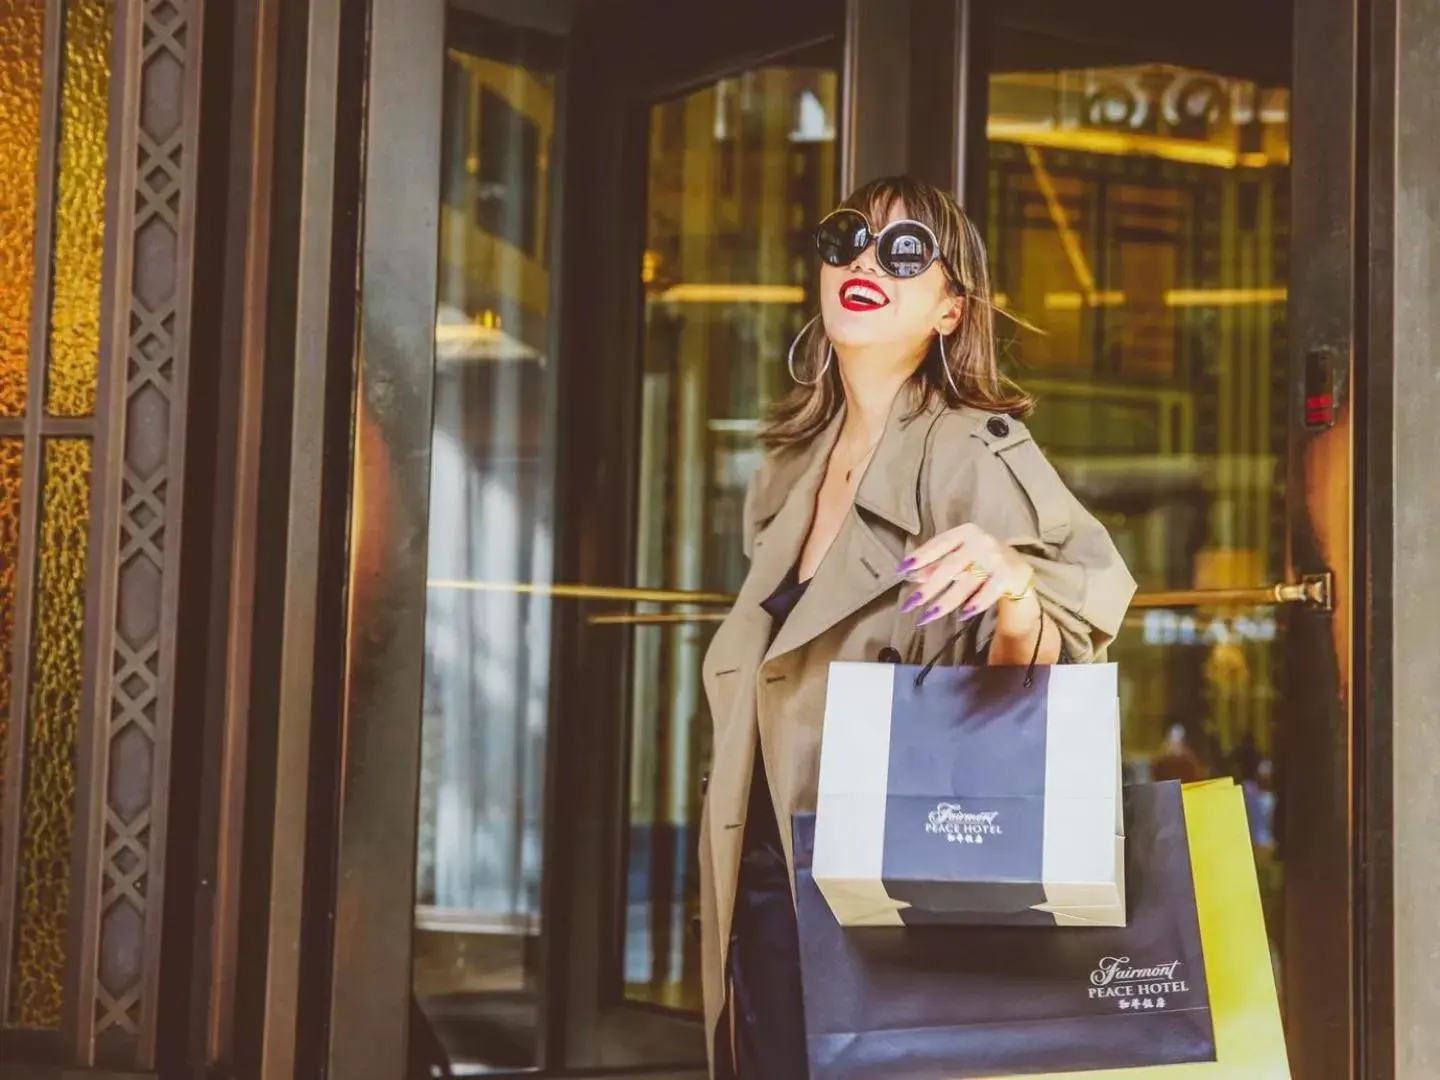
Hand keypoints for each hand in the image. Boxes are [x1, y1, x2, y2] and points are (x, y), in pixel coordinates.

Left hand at [896, 523, 1034, 626]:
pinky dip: (975, 604)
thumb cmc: (981, 560)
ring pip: (965, 583)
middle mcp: (980, 542)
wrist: (1019, 567)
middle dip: (928, 588)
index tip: (901, 570)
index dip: (919, 557)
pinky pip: (987, 593)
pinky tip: (962, 615)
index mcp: (965, 533)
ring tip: (927, 616)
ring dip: (945, 602)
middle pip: (949, 567)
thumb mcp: (959, 557)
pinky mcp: (1007, 576)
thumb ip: (937, 564)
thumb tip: (911, 575)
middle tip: (909, 604)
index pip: (938, 544)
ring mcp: (995, 558)